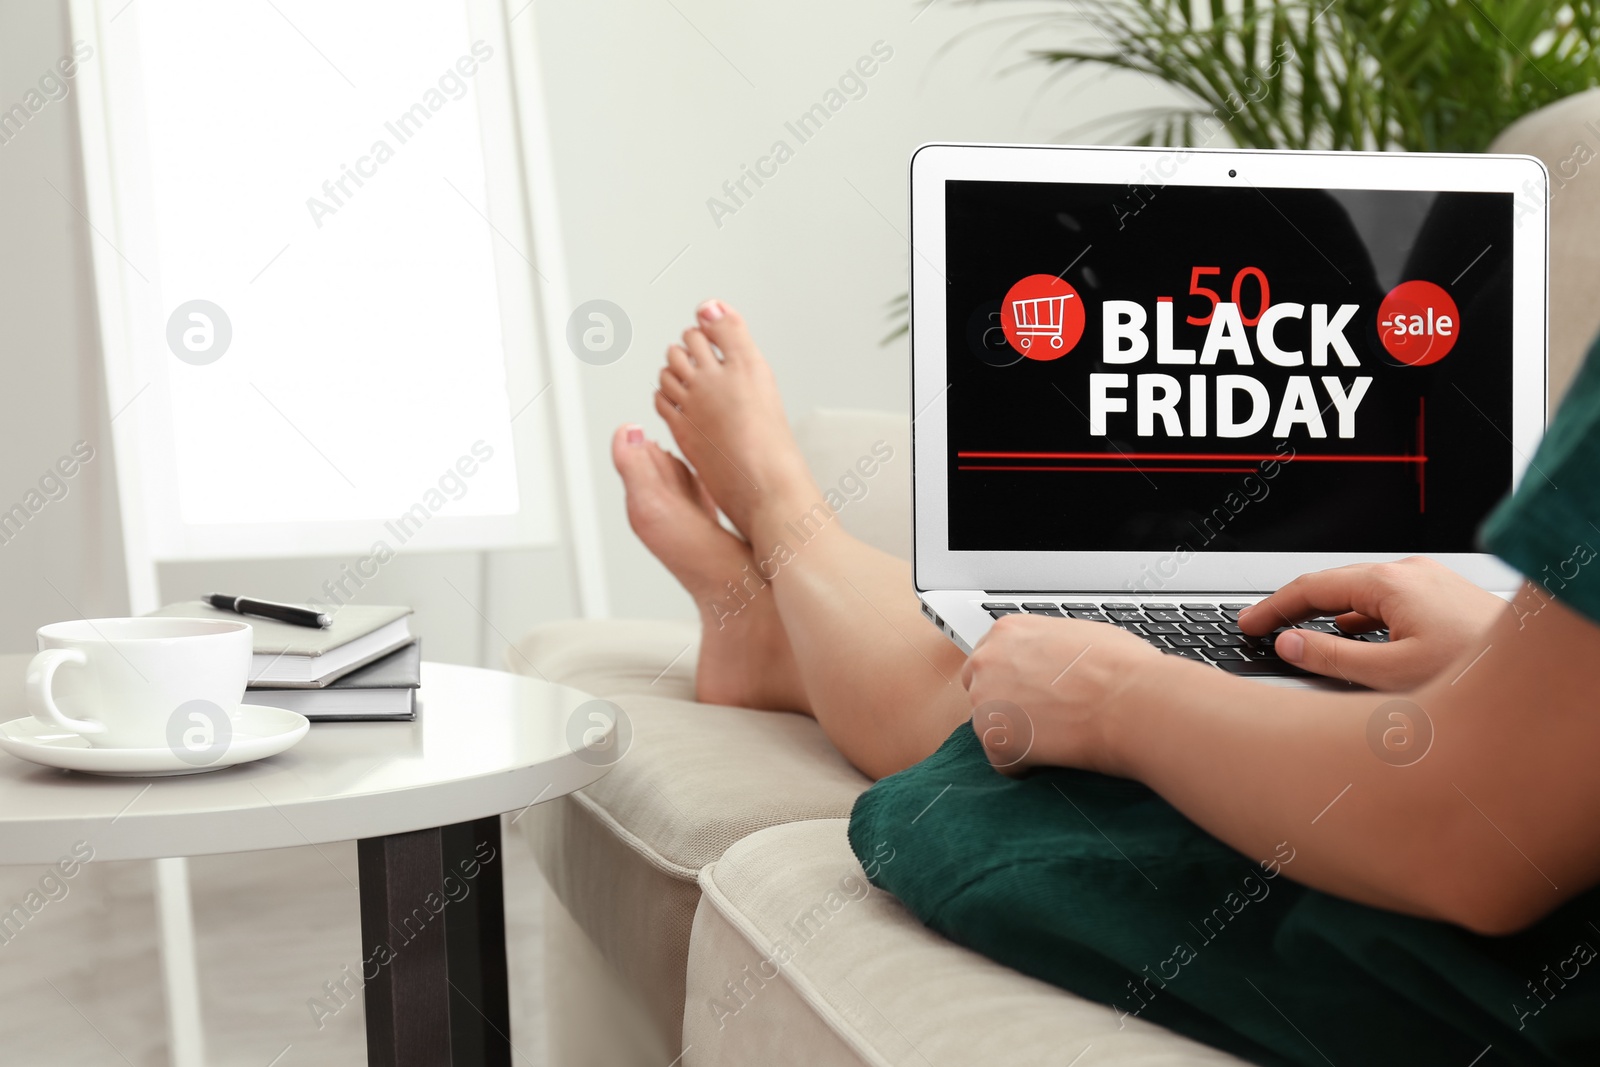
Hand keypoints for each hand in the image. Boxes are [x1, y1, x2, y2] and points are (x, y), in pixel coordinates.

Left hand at [961, 614, 1161, 775]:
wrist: (1132, 703)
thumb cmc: (1121, 668)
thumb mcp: (1079, 635)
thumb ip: (1051, 646)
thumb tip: (1058, 659)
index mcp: (1008, 631)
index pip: (989, 656)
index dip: (1011, 677)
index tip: (1029, 691)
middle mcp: (987, 661)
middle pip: (979, 688)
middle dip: (1004, 704)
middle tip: (1040, 716)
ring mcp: (986, 702)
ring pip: (989, 726)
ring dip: (1016, 734)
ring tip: (1056, 737)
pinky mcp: (996, 741)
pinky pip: (1003, 761)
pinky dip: (1024, 765)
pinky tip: (1052, 757)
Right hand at [1237, 556, 1508, 689]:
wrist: (1541, 675)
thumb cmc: (1476, 672)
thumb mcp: (1391, 673)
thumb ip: (1331, 658)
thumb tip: (1289, 644)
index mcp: (1389, 583)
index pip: (1310, 588)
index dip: (1272, 608)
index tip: (1247, 623)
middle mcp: (1408, 573)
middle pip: (1333, 584)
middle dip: (1294, 607)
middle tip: (1261, 628)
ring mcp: (1428, 582)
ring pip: (1359, 593)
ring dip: (1326, 613)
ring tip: (1299, 634)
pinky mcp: (1443, 597)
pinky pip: (1385, 601)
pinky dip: (1357, 617)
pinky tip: (1355, 637)